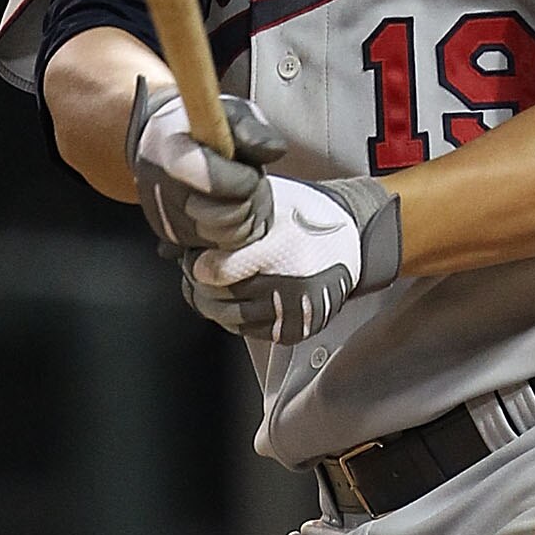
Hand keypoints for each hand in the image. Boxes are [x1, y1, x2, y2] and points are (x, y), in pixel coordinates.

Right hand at [125, 78, 285, 255]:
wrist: (162, 144)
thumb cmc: (201, 128)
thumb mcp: (230, 113)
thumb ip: (252, 128)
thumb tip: (273, 149)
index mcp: (172, 153)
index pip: (216, 183)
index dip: (243, 178)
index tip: (244, 164)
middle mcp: (164, 193)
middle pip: (229, 217)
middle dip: (250, 199)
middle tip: (246, 179)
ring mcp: (169, 222)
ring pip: (230, 237)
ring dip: (247, 217)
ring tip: (239, 193)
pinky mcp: (176, 241)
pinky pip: (223, 248)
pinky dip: (236, 232)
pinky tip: (230, 208)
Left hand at [185, 176, 402, 342]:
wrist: (354, 239)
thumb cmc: (309, 216)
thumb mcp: (270, 202)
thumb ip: (228, 216)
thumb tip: (180, 235)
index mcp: (279, 252)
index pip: (217, 273)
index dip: (197, 265)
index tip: (194, 257)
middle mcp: (288, 287)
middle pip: (219, 299)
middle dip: (200, 284)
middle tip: (196, 270)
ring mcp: (293, 312)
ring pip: (230, 319)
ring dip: (214, 303)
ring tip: (213, 284)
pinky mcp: (296, 329)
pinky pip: (249, 332)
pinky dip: (235, 318)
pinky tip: (235, 298)